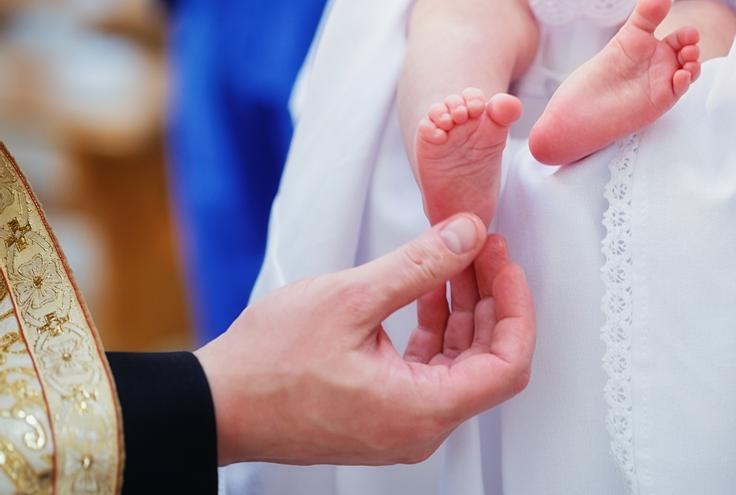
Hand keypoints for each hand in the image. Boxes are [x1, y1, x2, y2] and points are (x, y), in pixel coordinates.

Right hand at [194, 213, 534, 465]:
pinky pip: (427, 367)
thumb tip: (466, 235)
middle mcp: (420, 426)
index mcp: (422, 409)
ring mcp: (402, 422)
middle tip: (481, 247)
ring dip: (462, 308)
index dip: (516, 307)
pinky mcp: (383, 411)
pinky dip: (435, 327)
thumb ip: (419, 265)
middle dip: (490, 298)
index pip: (507, 364)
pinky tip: (427, 288)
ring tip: (455, 258)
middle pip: (486, 360)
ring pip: (458, 362)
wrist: (217, 403)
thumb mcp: (350, 299)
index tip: (504, 264)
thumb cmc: (268, 366)